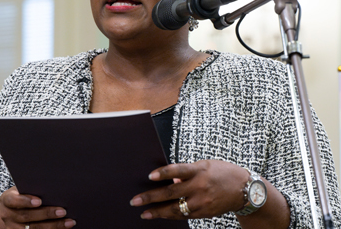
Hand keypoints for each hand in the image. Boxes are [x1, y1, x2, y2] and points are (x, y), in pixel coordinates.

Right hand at [0, 186, 75, 227]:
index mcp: (7, 199)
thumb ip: (33, 188)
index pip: (13, 200)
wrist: (13, 212)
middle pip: (26, 216)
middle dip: (46, 214)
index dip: (25, 201)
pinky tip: (64, 228)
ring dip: (54, 226)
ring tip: (69, 222)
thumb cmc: (23, 195)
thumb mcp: (23, 189)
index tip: (40, 201)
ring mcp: (13, 228)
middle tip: (62, 211)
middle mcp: (7, 215)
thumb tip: (54, 185)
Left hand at [129, 160, 247, 219]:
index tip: (150, 176)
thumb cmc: (222, 173)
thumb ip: (186, 172)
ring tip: (144, 213)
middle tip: (135, 201)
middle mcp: (200, 186)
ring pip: (176, 208)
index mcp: (199, 170)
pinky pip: (184, 215)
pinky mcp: (205, 212)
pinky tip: (160, 215)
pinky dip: (171, 215)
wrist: (245, 189)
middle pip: (172, 192)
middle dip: (151, 197)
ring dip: (158, 212)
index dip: (164, 173)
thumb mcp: (204, 165)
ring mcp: (202, 201)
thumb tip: (170, 179)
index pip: (178, 170)